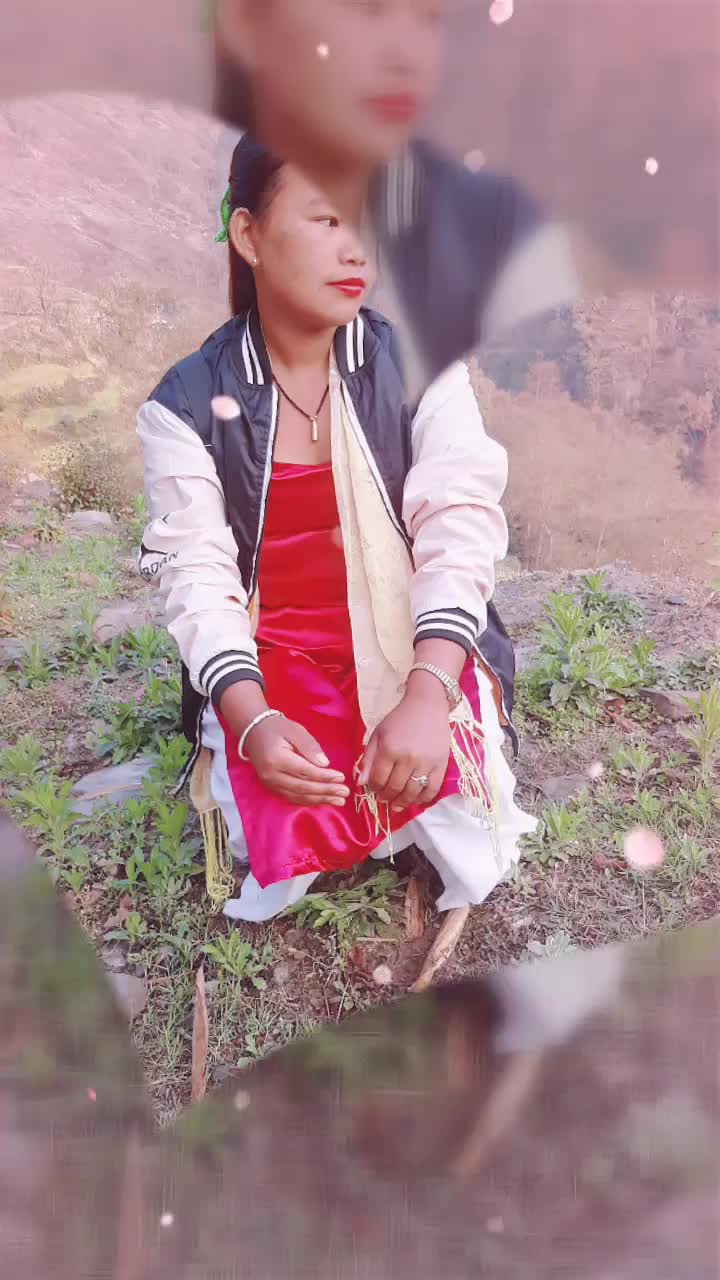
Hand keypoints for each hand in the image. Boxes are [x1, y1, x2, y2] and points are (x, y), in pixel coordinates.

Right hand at [244, 715, 349, 806]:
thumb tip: (325, 764)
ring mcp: (269, 784)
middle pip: (302, 787)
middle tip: (344, 793)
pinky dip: (309, 801)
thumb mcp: (295, 730)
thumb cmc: (277, 728)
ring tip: (339, 801)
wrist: (254, 732)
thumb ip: (310, 747)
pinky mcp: (271, 788)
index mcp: (276, 759)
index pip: (304, 771)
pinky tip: (323, 801)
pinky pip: (292, 797)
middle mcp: (270, 775)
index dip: (324, 776)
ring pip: (298, 796)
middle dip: (325, 791)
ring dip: (320, 800)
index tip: (341, 777)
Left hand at [358, 687, 450, 811]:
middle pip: (394, 788)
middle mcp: (408, 758)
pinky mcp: (440, 765)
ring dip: (402, 802)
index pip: (378, 779)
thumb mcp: (378, 734)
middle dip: (386, 797)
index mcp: (390, 749)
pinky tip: (415, 801)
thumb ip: (368, 759)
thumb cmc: (399, 719)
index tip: (373, 788)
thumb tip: (361, 783)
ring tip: (396, 805)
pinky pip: (432, 789)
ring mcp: (426, 763)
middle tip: (383, 799)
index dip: (373, 788)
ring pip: (412, 792)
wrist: (427, 706)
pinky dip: (423, 799)